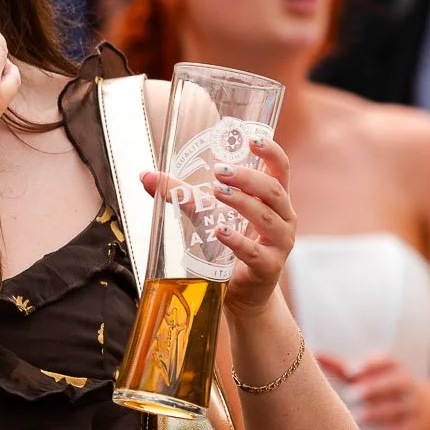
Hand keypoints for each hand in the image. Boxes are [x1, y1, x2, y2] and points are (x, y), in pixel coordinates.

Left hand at [141, 135, 296, 317]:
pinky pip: (254, 252)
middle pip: (273, 190)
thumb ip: (182, 194)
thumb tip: (146, 176)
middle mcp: (283, 218)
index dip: (271, 151)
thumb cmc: (231, 244)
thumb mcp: (208, 214)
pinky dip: (237, 241)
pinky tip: (220, 232)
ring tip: (217, 192)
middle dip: (247, 177)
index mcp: (273, 199)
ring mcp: (279, 243)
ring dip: (242, 202)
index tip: (253, 139)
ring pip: (266, 217)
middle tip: (220, 170)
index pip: (281, 168)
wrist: (242, 291)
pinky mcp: (268, 267)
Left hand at [327, 354, 429, 429]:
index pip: (387, 361)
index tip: (349, 371)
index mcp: (395, 369)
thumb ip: (343, 368)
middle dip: (374, 387)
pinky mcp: (419, 427)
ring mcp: (416, 406)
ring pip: (399, 408)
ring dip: (378, 413)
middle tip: (352, 394)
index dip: (370, 364)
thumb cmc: (386, 390)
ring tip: (357, 419)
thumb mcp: (371, 378)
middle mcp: (408, 385)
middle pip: (396, 382)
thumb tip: (314, 354)